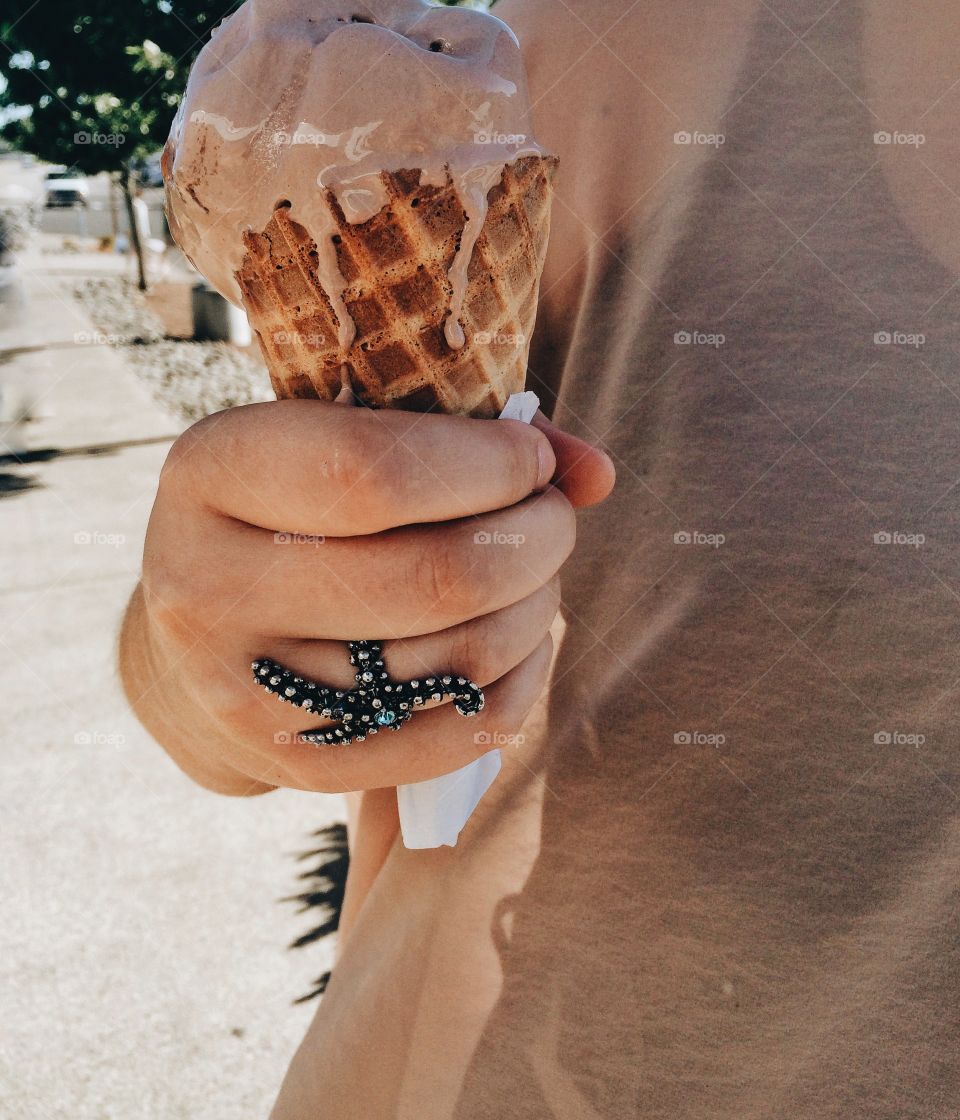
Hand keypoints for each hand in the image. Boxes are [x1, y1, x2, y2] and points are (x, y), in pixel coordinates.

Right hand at [123, 400, 613, 794]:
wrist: (209, 622)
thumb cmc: (304, 504)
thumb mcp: (350, 433)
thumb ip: (472, 432)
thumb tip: (596, 472)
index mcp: (215, 472)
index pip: (377, 474)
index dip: (490, 467)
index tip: (535, 462)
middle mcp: (206, 586)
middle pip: (435, 578)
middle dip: (535, 541)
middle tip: (551, 521)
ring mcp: (245, 692)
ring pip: (459, 660)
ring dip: (536, 608)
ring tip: (533, 575)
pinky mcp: (297, 765)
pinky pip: (459, 736)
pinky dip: (521, 682)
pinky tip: (519, 642)